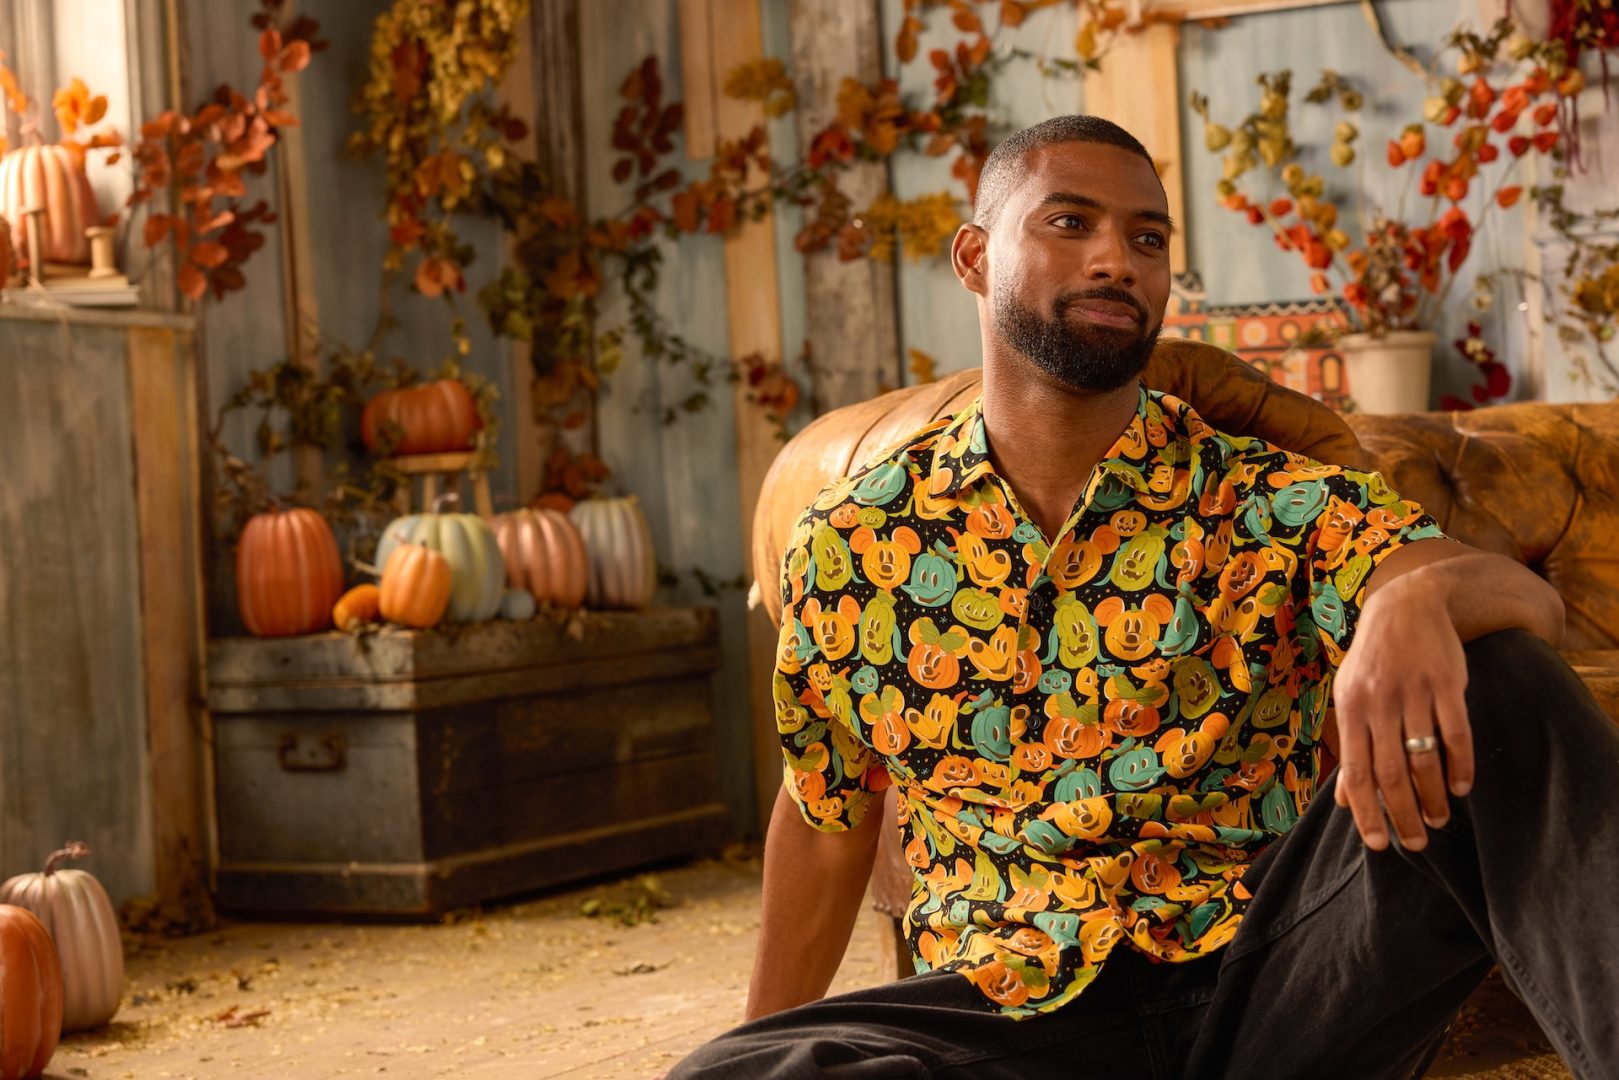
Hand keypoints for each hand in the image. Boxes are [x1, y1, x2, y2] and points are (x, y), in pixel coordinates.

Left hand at [1329, 571, 1473, 851]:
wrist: (1407, 606)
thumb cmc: (1374, 663)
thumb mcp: (1351, 698)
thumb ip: (1350, 747)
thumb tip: (1343, 799)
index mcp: (1350, 709)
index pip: (1356, 772)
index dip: (1366, 811)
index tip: (1379, 844)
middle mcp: (1378, 702)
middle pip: (1391, 772)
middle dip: (1403, 814)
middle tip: (1416, 843)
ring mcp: (1413, 692)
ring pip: (1424, 757)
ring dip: (1434, 795)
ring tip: (1441, 819)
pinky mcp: (1446, 683)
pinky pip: (1456, 733)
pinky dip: (1461, 765)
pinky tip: (1462, 787)